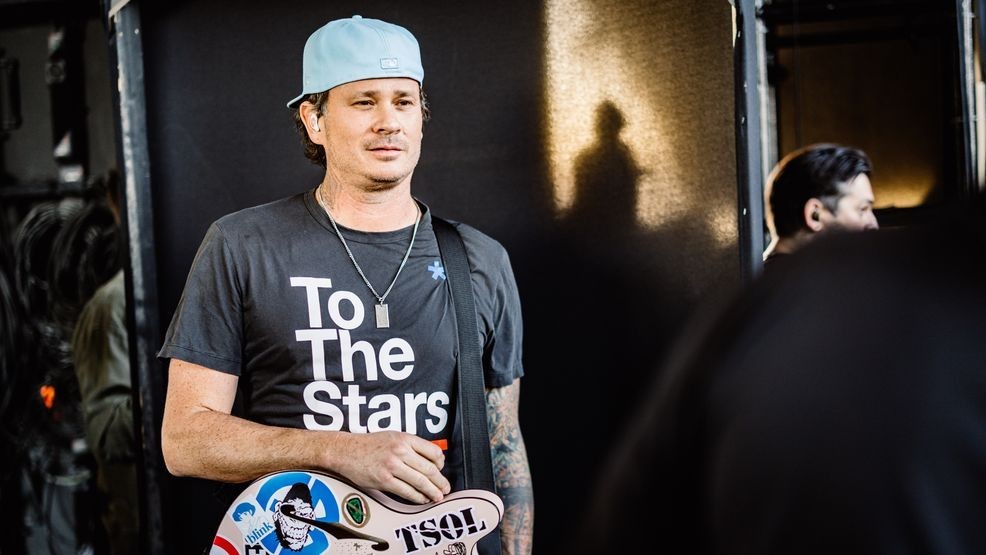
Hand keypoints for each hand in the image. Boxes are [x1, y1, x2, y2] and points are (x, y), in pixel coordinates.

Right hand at [333, 431, 449, 503]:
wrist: (346, 451)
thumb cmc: (369, 444)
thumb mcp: (393, 437)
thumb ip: (411, 446)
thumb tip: (429, 459)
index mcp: (405, 439)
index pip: (433, 452)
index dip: (441, 463)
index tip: (441, 470)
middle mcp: (400, 451)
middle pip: (429, 469)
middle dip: (440, 482)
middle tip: (446, 488)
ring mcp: (392, 466)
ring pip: (420, 482)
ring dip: (432, 492)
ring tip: (437, 496)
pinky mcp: (384, 480)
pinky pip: (406, 491)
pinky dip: (417, 497)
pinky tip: (422, 499)